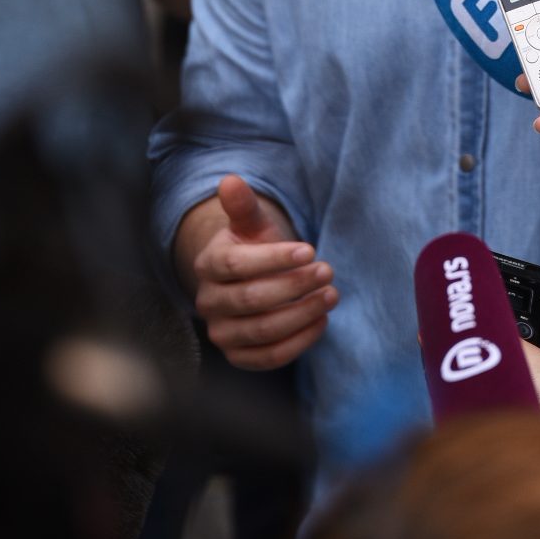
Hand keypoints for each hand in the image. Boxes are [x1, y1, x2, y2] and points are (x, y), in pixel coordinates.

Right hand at [185, 176, 336, 370]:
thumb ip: (243, 205)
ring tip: (331, 295)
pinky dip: (299, 341)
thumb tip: (230, 180)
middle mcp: (208, 302)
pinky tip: (322, 320)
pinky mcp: (239, 357)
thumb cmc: (255, 246)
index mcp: (208, 265)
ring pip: (262, 330)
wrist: (252, 279)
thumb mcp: (252, 223)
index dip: (274, 258)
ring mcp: (222, 333)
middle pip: (251, 299)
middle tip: (328, 272)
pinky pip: (269, 357)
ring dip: (302, 314)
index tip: (310, 250)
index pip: (236, 264)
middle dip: (294, 286)